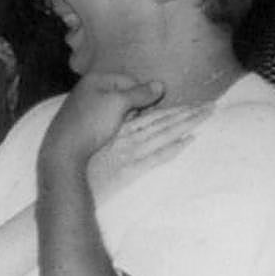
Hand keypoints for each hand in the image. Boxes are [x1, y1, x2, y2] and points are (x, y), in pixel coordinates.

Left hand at [41, 73, 164, 167]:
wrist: (63, 150)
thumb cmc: (91, 122)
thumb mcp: (119, 104)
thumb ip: (139, 94)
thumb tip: (160, 84)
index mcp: (95, 78)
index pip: (130, 80)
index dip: (141, 95)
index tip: (145, 112)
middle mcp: (87, 88)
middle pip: (121, 94)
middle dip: (131, 107)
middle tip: (130, 121)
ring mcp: (82, 106)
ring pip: (113, 108)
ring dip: (122, 118)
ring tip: (118, 129)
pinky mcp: (79, 122)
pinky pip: (102, 119)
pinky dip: (108, 125)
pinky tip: (106, 135)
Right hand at [87, 103, 209, 202]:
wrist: (62, 172)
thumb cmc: (78, 155)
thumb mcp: (100, 137)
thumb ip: (118, 128)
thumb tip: (135, 120)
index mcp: (121, 126)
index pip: (155, 114)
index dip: (177, 108)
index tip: (196, 103)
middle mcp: (128, 135)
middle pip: (164, 119)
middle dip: (189, 112)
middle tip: (212, 106)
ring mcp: (129, 151)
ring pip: (163, 132)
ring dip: (186, 123)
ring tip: (206, 115)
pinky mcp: (129, 168)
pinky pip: (154, 156)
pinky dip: (172, 147)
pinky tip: (189, 139)